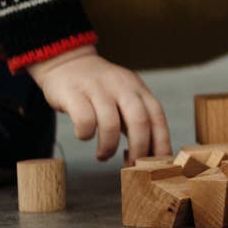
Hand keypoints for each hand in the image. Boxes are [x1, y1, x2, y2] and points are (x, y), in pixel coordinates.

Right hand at [31, 46, 172, 161]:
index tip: (158, 163)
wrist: (67, 62)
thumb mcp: (124, 98)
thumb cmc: (99, 90)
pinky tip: (85, 136)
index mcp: (138, 89)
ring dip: (108, 147)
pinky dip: (86, 135)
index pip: (157, 117)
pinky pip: (84, 120)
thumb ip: (137, 121)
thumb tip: (151, 155)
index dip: (161, 142)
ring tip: (102, 155)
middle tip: (131, 165)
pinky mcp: (74, 93)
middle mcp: (122, 86)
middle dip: (139, 149)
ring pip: (110, 124)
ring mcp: (98, 88)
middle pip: (140, 121)